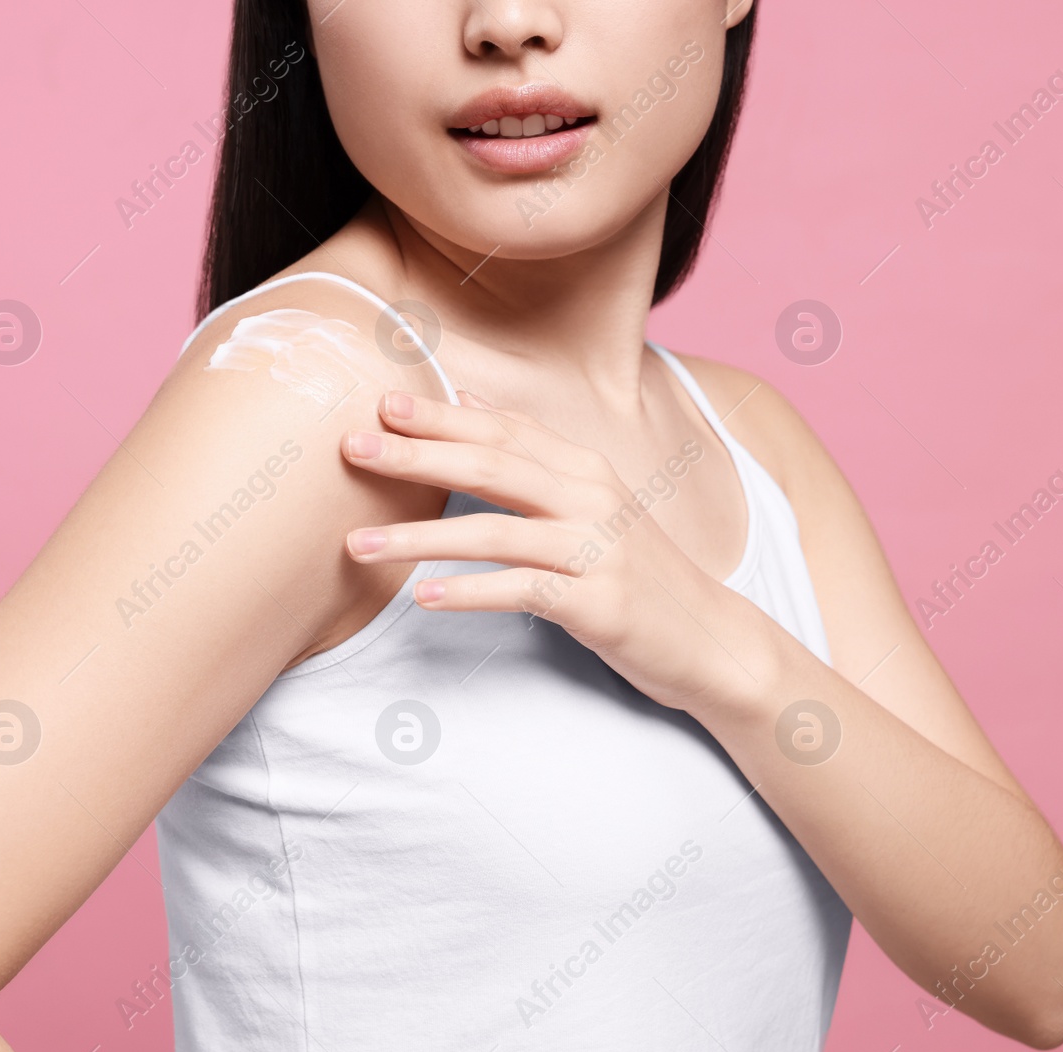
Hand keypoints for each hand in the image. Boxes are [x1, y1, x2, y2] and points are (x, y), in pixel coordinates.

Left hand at [340, 388, 755, 711]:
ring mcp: (597, 550)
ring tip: (359, 543)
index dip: (441, 415)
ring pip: (495, 531)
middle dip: (415, 456)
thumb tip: (472, 403)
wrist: (712, 639)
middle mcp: (591, 498)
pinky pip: (522, 592)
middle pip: (491, 466)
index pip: (502, 431)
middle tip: (350, 448)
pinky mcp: (598, 602)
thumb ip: (534, 456)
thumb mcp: (593, 504)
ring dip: (420, 536)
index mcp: (585, 469)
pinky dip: (470, 593)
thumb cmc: (639, 573)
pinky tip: (423, 598)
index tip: (380, 402)